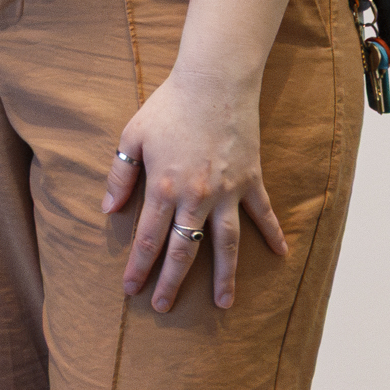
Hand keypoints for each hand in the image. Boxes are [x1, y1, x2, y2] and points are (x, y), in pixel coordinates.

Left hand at [104, 64, 286, 311]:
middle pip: (184, 249)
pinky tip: (281, 255)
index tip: (131, 289)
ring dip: (224, 276)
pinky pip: (263, 213)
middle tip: (163, 307)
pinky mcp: (250, 180)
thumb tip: (108, 208)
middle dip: (171, 281)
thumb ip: (120, 174)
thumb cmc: (168, 106)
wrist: (213, 82)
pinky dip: (273, 234)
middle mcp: (196, 196)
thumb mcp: (133, 134)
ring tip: (224, 304)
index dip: (139, 266)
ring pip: (226, 244)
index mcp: (164, 186)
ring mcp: (227, 191)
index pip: (148, 237)